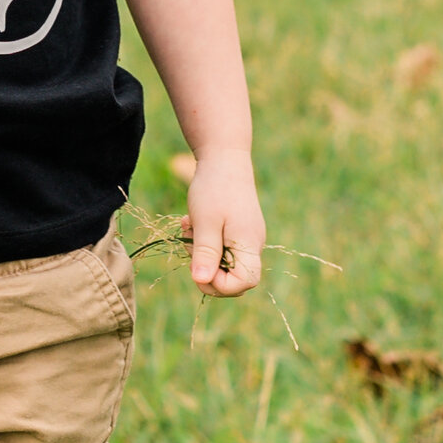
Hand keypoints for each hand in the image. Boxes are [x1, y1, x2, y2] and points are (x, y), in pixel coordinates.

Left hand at [183, 153, 263, 294]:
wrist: (224, 157)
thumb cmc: (214, 188)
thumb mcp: (204, 222)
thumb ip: (205, 253)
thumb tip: (202, 281)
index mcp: (249, 244)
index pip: (244, 283)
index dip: (220, 284)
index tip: (199, 267)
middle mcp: (253, 244)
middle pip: (234, 278)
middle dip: (207, 270)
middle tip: (190, 246)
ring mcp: (247, 238)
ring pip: (224, 263)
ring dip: (202, 253)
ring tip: (189, 228)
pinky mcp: (239, 231)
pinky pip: (221, 248)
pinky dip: (204, 241)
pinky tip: (192, 223)